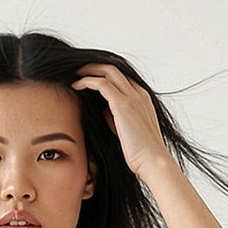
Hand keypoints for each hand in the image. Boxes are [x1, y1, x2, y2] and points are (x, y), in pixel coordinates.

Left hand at [71, 63, 172, 178]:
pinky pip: (101, 84)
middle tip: (79, 70)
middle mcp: (138, 93)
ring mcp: (132, 97)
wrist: (152, 161)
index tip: (91, 77)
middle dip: (95, 66)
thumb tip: (104, 111)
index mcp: (142, 98)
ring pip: (108, 71)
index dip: (105, 74)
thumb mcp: (128, 130)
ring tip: (75, 74)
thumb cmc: (141, 153)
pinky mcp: (122, 104)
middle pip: (115, 68)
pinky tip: (76, 86)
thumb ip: (116, 118)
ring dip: (89, 70)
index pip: (122, 76)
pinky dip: (87, 81)